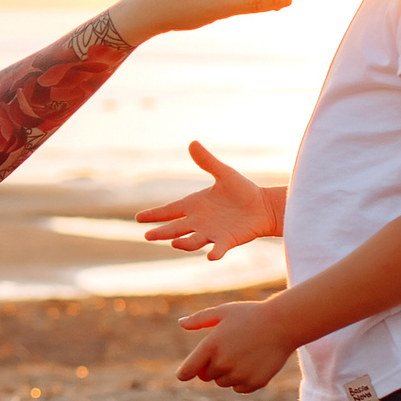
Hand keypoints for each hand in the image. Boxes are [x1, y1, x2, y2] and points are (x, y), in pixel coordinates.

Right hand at [136, 141, 275, 259]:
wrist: (263, 206)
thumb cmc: (242, 190)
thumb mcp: (224, 173)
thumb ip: (207, 161)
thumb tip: (192, 143)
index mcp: (194, 206)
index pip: (169, 211)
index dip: (154, 215)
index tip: (138, 218)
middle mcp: (198, 222)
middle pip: (175, 229)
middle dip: (162, 233)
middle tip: (148, 236)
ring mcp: (211, 233)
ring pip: (192, 241)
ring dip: (184, 243)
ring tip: (174, 243)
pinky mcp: (226, 241)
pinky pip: (218, 249)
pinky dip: (215, 253)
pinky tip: (211, 256)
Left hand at [176, 298, 298, 392]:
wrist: (283, 324)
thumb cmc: (250, 314)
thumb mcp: (223, 312)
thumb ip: (199, 319)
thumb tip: (181, 323)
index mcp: (210, 346)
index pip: (187, 372)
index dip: (185, 372)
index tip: (186, 372)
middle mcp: (222, 363)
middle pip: (206, 377)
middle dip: (211, 366)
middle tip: (227, 350)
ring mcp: (239, 375)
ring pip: (223, 382)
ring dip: (227, 373)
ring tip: (243, 353)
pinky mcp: (254, 383)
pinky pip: (239, 388)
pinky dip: (243, 379)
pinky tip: (253, 362)